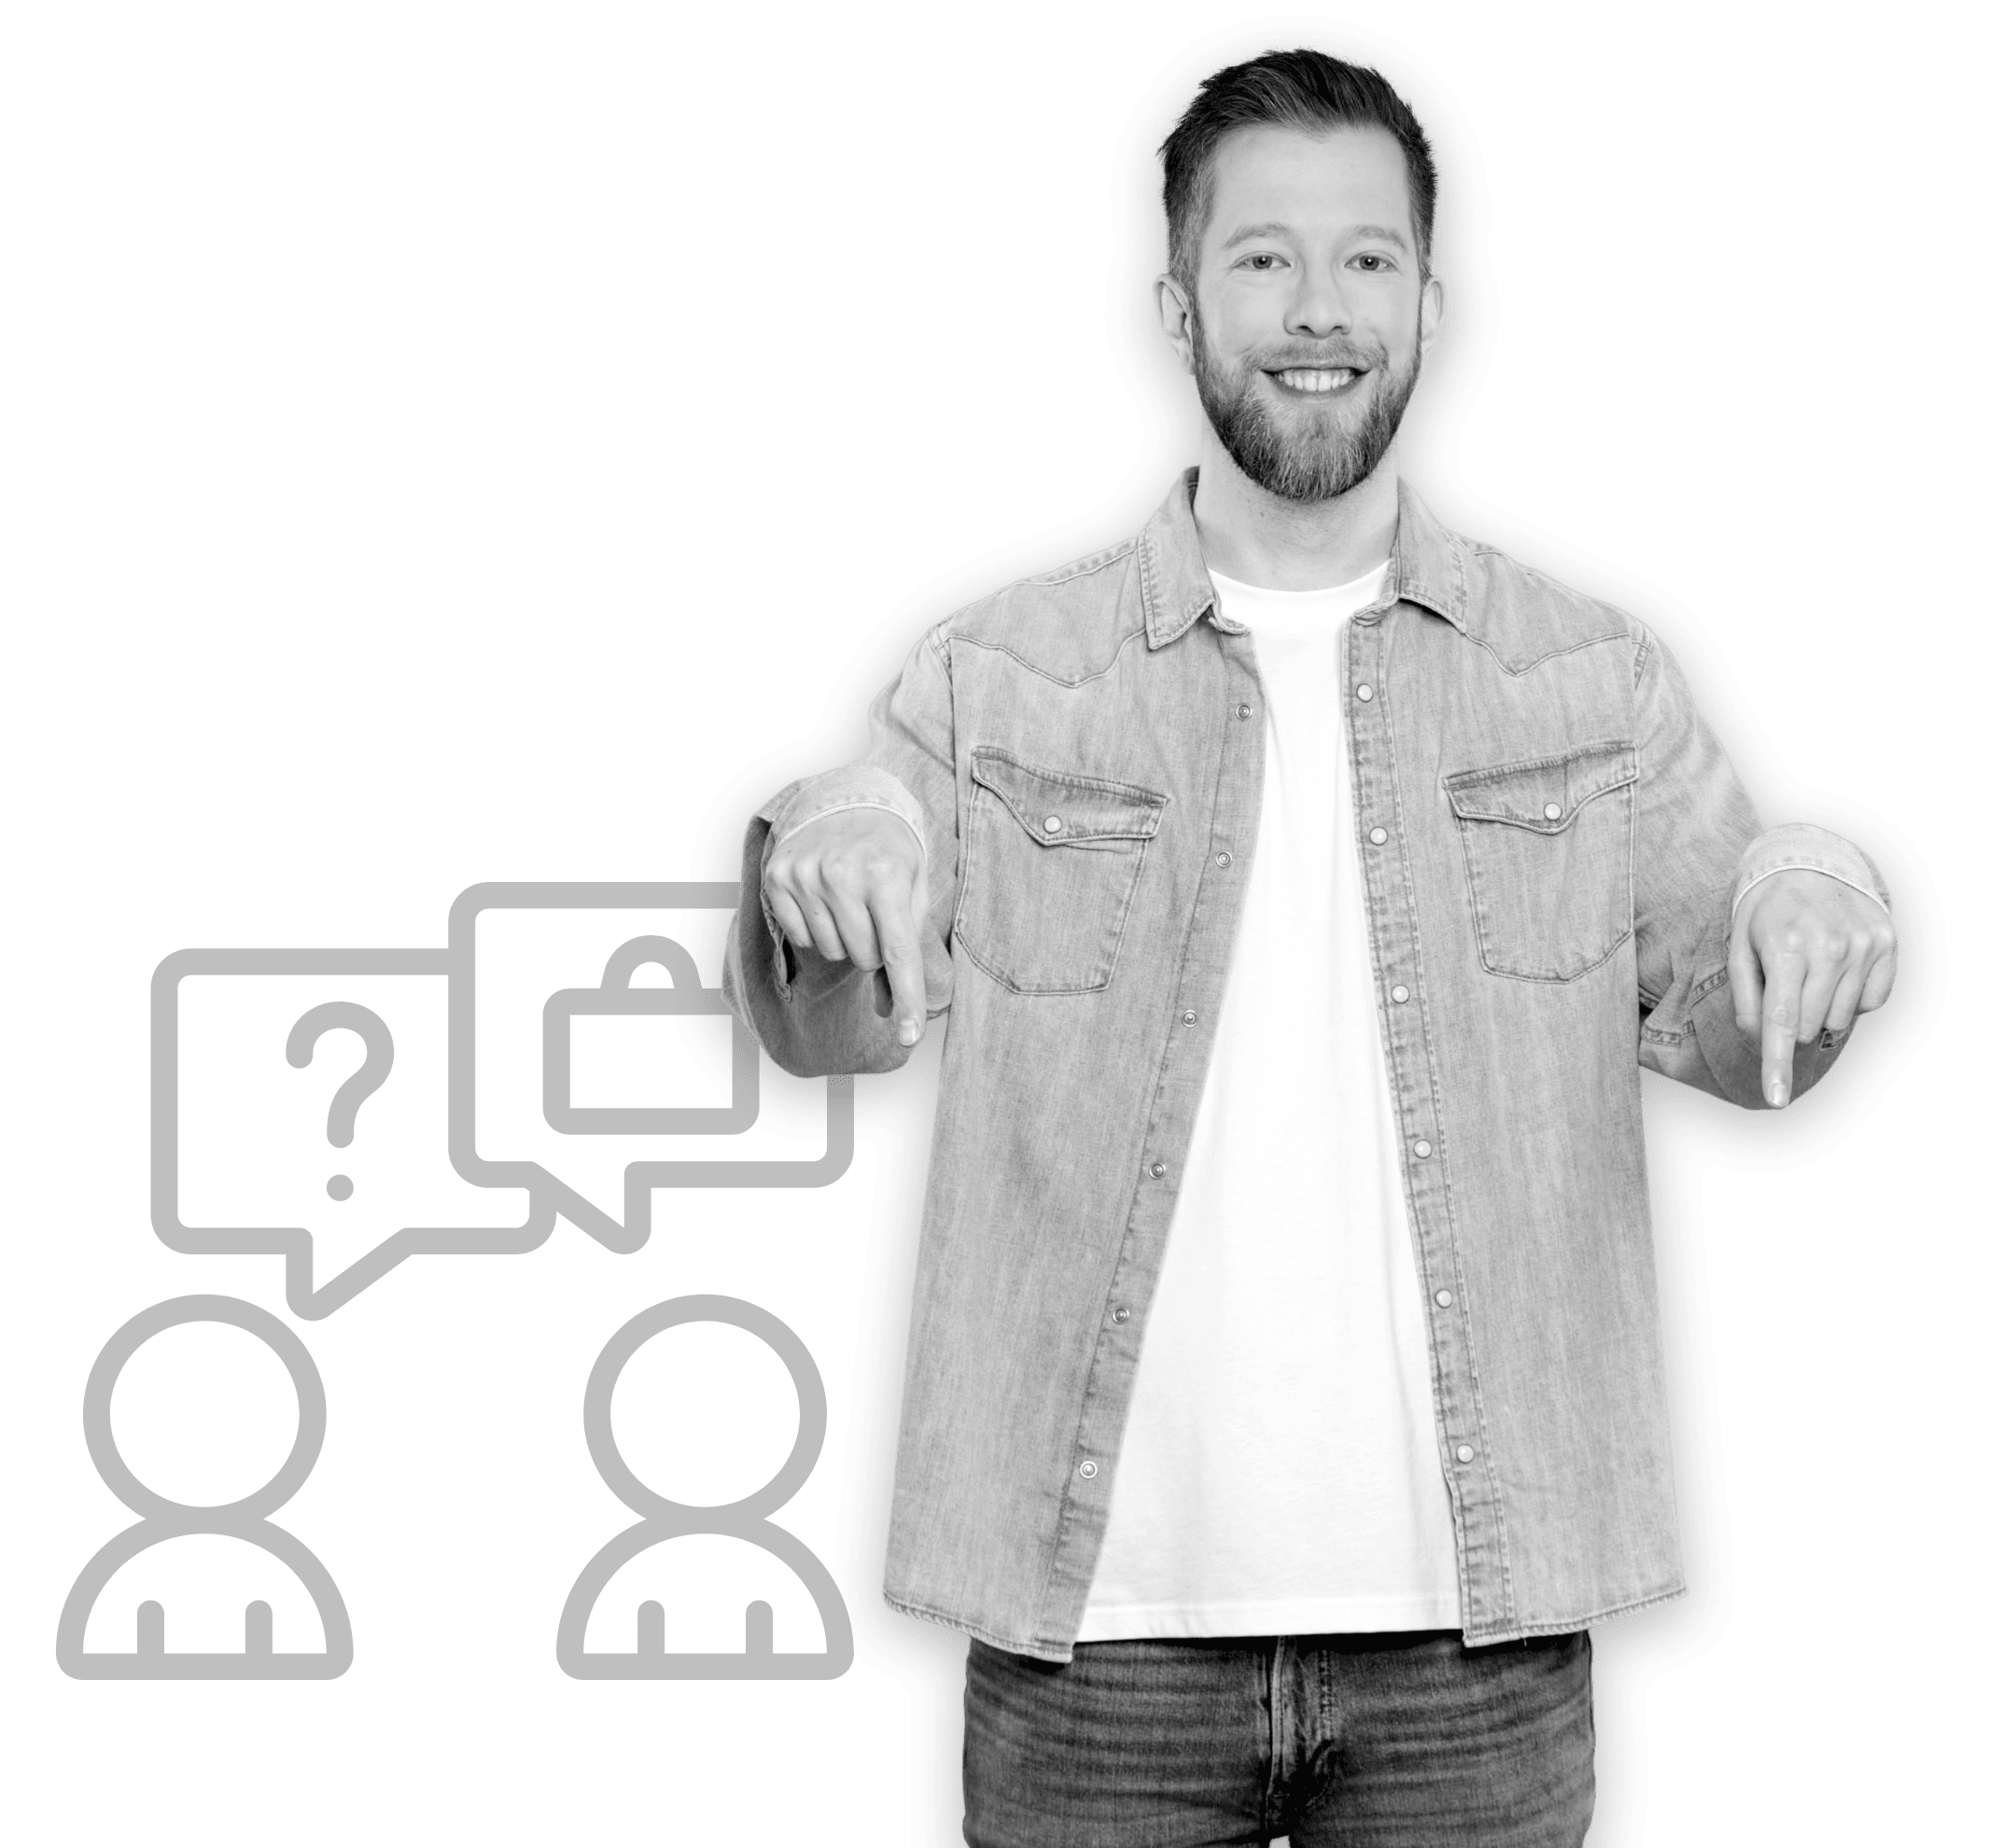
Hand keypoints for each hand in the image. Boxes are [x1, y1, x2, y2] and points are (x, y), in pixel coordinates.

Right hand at [764, 808, 929, 1046]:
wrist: (847, 801)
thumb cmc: (891, 853)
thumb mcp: (914, 889)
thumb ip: (907, 950)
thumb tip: (889, 1011)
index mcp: (887, 875)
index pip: (898, 952)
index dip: (906, 998)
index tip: (907, 1036)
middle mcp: (843, 874)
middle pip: (864, 958)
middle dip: (875, 948)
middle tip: (877, 913)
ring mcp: (806, 875)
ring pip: (832, 952)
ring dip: (846, 939)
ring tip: (851, 903)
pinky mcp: (778, 877)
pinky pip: (800, 938)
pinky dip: (816, 928)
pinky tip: (824, 899)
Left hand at [1729, 868, 1896, 1108]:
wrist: (1812, 862)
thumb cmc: (1765, 911)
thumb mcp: (1740, 946)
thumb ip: (1746, 996)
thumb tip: (1762, 1038)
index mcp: (1786, 949)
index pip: (1781, 1021)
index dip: (1777, 1065)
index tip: (1776, 1100)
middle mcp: (1829, 949)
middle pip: (1808, 1028)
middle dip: (1791, 1019)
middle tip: (1784, 981)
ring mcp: (1863, 946)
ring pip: (1839, 1020)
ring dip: (1821, 1007)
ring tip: (1811, 968)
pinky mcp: (1887, 945)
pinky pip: (1870, 1003)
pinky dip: (1851, 995)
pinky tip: (1839, 967)